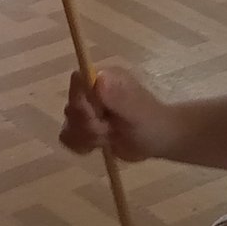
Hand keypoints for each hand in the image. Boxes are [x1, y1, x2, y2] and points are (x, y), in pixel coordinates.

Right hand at [58, 67, 176, 162]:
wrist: (158, 139)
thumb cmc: (151, 122)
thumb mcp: (137, 112)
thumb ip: (119, 98)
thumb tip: (97, 80)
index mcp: (103, 78)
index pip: (77, 83)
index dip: (82, 104)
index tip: (98, 118)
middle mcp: (91, 91)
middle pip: (71, 108)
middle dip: (89, 127)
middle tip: (110, 130)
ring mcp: (86, 109)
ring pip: (68, 124)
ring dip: (87, 138)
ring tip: (108, 138)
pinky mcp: (83, 126)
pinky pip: (68, 136)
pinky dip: (81, 145)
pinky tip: (98, 146)